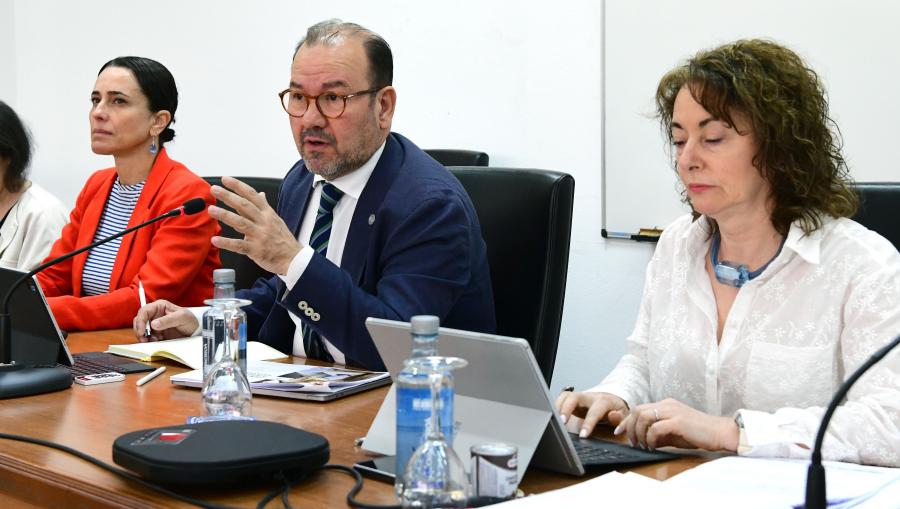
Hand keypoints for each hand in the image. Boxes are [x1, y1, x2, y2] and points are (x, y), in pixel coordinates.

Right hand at [133, 299, 198, 341]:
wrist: (195, 331)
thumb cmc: (190, 320)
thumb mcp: (182, 318)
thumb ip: (168, 320)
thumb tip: (153, 324)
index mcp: (159, 306)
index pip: (144, 311)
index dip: (141, 321)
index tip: (142, 331)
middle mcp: (155, 314)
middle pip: (139, 321)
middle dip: (140, 330)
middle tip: (144, 340)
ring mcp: (154, 324)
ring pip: (142, 330)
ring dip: (144, 337)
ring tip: (154, 341)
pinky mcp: (156, 333)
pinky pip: (147, 337)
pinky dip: (149, 341)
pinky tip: (157, 342)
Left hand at [208, 176, 300, 274]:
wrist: (293, 258)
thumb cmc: (282, 239)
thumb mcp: (276, 219)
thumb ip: (264, 207)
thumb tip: (260, 194)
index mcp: (267, 213)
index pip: (252, 195)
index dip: (238, 186)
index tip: (225, 179)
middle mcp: (263, 222)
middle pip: (244, 206)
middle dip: (228, 196)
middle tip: (214, 189)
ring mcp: (260, 236)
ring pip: (240, 223)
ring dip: (225, 215)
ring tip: (211, 210)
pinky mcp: (256, 250)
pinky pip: (239, 245)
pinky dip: (226, 242)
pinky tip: (215, 239)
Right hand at [556, 391, 628, 437]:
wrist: (611, 399)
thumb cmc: (616, 410)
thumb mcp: (623, 415)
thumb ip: (620, 418)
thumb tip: (613, 417)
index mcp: (603, 401)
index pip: (594, 411)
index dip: (588, 423)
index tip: (583, 435)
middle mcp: (589, 397)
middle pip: (574, 398)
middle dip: (566, 409)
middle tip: (561, 422)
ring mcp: (579, 396)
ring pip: (565, 397)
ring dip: (558, 407)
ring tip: (555, 420)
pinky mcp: (572, 398)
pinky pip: (561, 398)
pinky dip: (556, 406)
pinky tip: (554, 416)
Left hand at [614, 398, 738, 451]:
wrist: (720, 432)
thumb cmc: (698, 434)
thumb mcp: (674, 432)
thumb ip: (659, 432)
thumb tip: (644, 440)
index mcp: (666, 404)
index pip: (639, 409)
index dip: (627, 420)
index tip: (620, 432)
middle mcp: (667, 405)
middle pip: (638, 410)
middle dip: (629, 427)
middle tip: (632, 442)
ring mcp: (672, 412)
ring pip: (643, 417)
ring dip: (639, 433)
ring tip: (643, 445)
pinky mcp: (678, 421)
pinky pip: (656, 428)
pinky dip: (650, 438)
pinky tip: (653, 446)